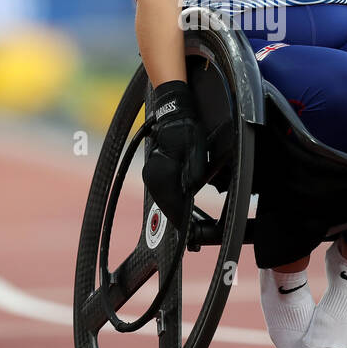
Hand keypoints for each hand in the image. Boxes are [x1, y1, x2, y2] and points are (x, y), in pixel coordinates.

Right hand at [142, 80, 206, 224]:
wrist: (172, 111)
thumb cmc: (184, 128)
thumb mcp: (194, 149)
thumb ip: (193, 171)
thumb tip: (191, 189)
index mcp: (162, 173)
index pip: (173, 205)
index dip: (182, 221)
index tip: (190, 235)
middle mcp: (153, 177)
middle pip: (167, 206)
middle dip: (179, 219)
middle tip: (191, 235)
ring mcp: (151, 175)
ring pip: (164, 200)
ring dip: (175, 211)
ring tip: (187, 224)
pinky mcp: (154, 173)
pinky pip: (163, 193)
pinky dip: (171, 201)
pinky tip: (180, 206)